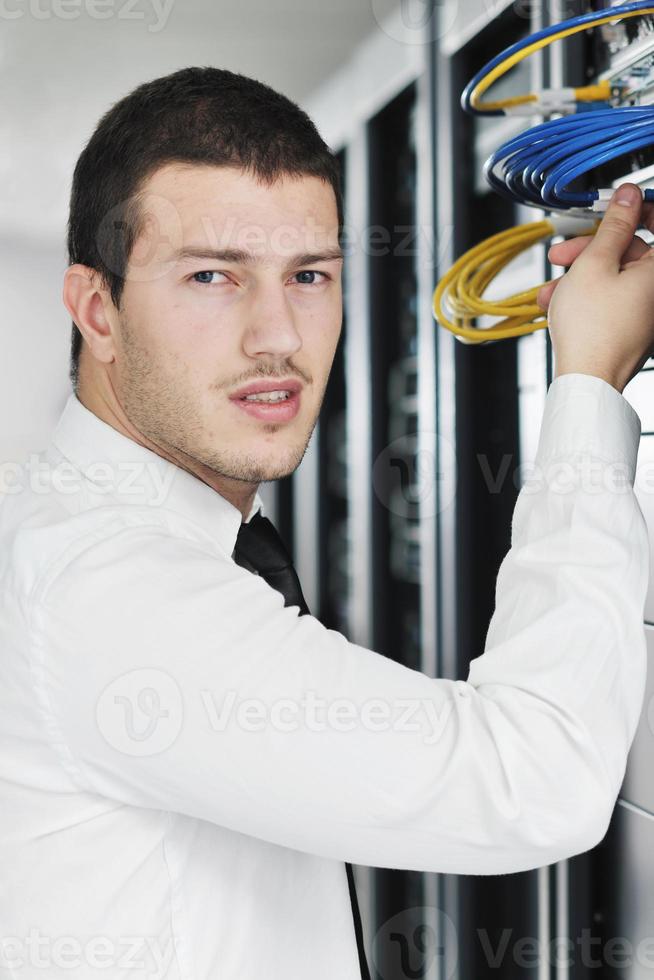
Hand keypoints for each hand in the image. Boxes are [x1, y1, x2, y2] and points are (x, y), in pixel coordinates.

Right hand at [535, 184, 653, 393]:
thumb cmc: (592, 329)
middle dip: (590, 250)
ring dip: (579, 277)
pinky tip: (557, 305)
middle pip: (628, 252)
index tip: (611, 207)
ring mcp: (645, 312)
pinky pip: (609, 301)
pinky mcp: (629, 329)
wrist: (586, 380)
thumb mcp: (595, 264)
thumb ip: (613, 225)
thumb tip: (628, 196)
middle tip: (563, 253)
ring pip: (613, 278)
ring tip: (552, 289)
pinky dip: (584, 298)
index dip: (634, 209)